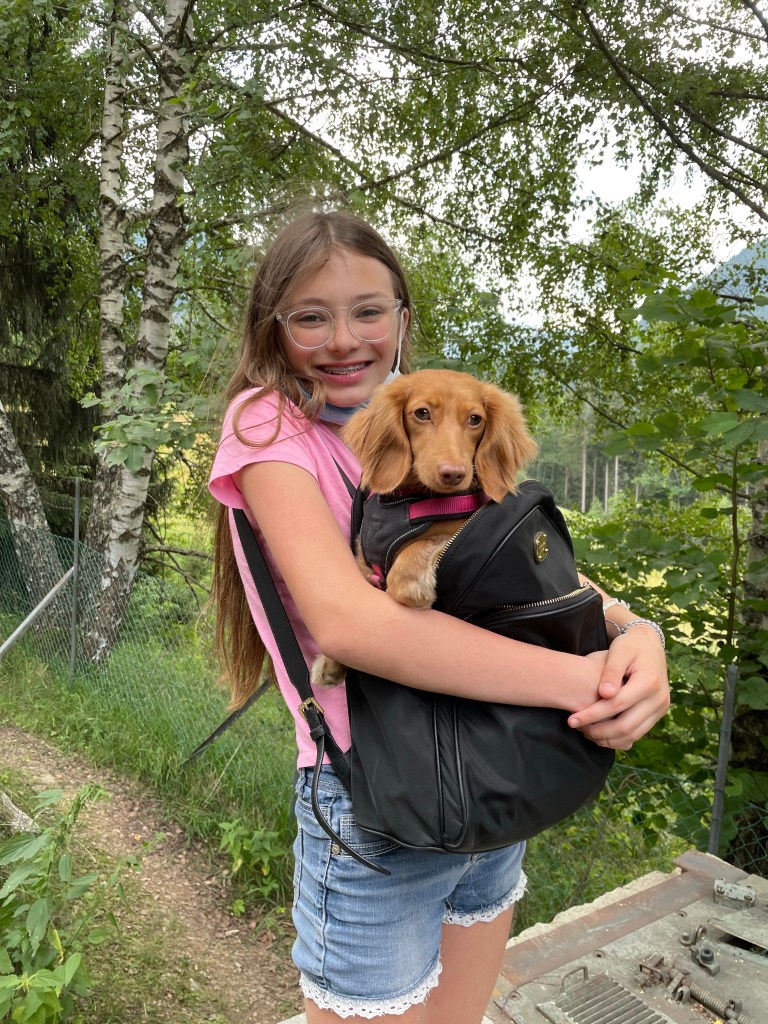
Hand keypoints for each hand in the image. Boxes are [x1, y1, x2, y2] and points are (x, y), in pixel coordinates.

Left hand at [567, 630, 669, 750]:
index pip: (617, 704)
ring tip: (585, 732)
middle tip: (576, 728)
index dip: (593, 714)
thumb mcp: (618, 650)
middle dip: (598, 730)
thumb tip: (604, 694)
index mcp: (649, 681)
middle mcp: (659, 698)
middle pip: (626, 725)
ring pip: (632, 735)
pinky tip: (599, 734)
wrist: (650, 646)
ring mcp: (660, 709)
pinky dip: (618, 739)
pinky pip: (637, 734)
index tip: (572, 719)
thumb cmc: (630, 646)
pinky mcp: (657, 714)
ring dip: (607, 739)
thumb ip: (611, 671)